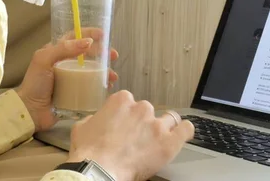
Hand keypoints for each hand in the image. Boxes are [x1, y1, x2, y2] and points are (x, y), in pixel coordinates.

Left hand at [17, 28, 118, 132]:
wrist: (30, 111)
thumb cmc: (34, 84)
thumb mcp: (44, 60)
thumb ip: (63, 49)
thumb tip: (87, 42)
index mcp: (55, 53)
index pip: (73, 38)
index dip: (88, 33)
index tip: (102, 34)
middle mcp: (64, 65)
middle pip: (87, 55)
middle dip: (102, 53)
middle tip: (113, 55)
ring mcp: (70, 80)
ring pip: (92, 72)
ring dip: (104, 71)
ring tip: (113, 76)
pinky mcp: (75, 95)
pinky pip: (91, 88)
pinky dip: (101, 87)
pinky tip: (108, 88)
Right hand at [67, 91, 194, 180]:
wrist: (100, 170)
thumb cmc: (89, 151)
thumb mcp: (82, 126)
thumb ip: (96, 118)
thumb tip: (99, 120)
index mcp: (121, 100)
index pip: (128, 101)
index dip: (125, 114)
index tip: (123, 123)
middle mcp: (141, 108)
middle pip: (147, 110)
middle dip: (142, 122)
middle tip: (135, 137)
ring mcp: (157, 125)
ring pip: (168, 119)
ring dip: (162, 128)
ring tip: (155, 140)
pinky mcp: (169, 142)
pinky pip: (186, 129)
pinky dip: (184, 131)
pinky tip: (180, 135)